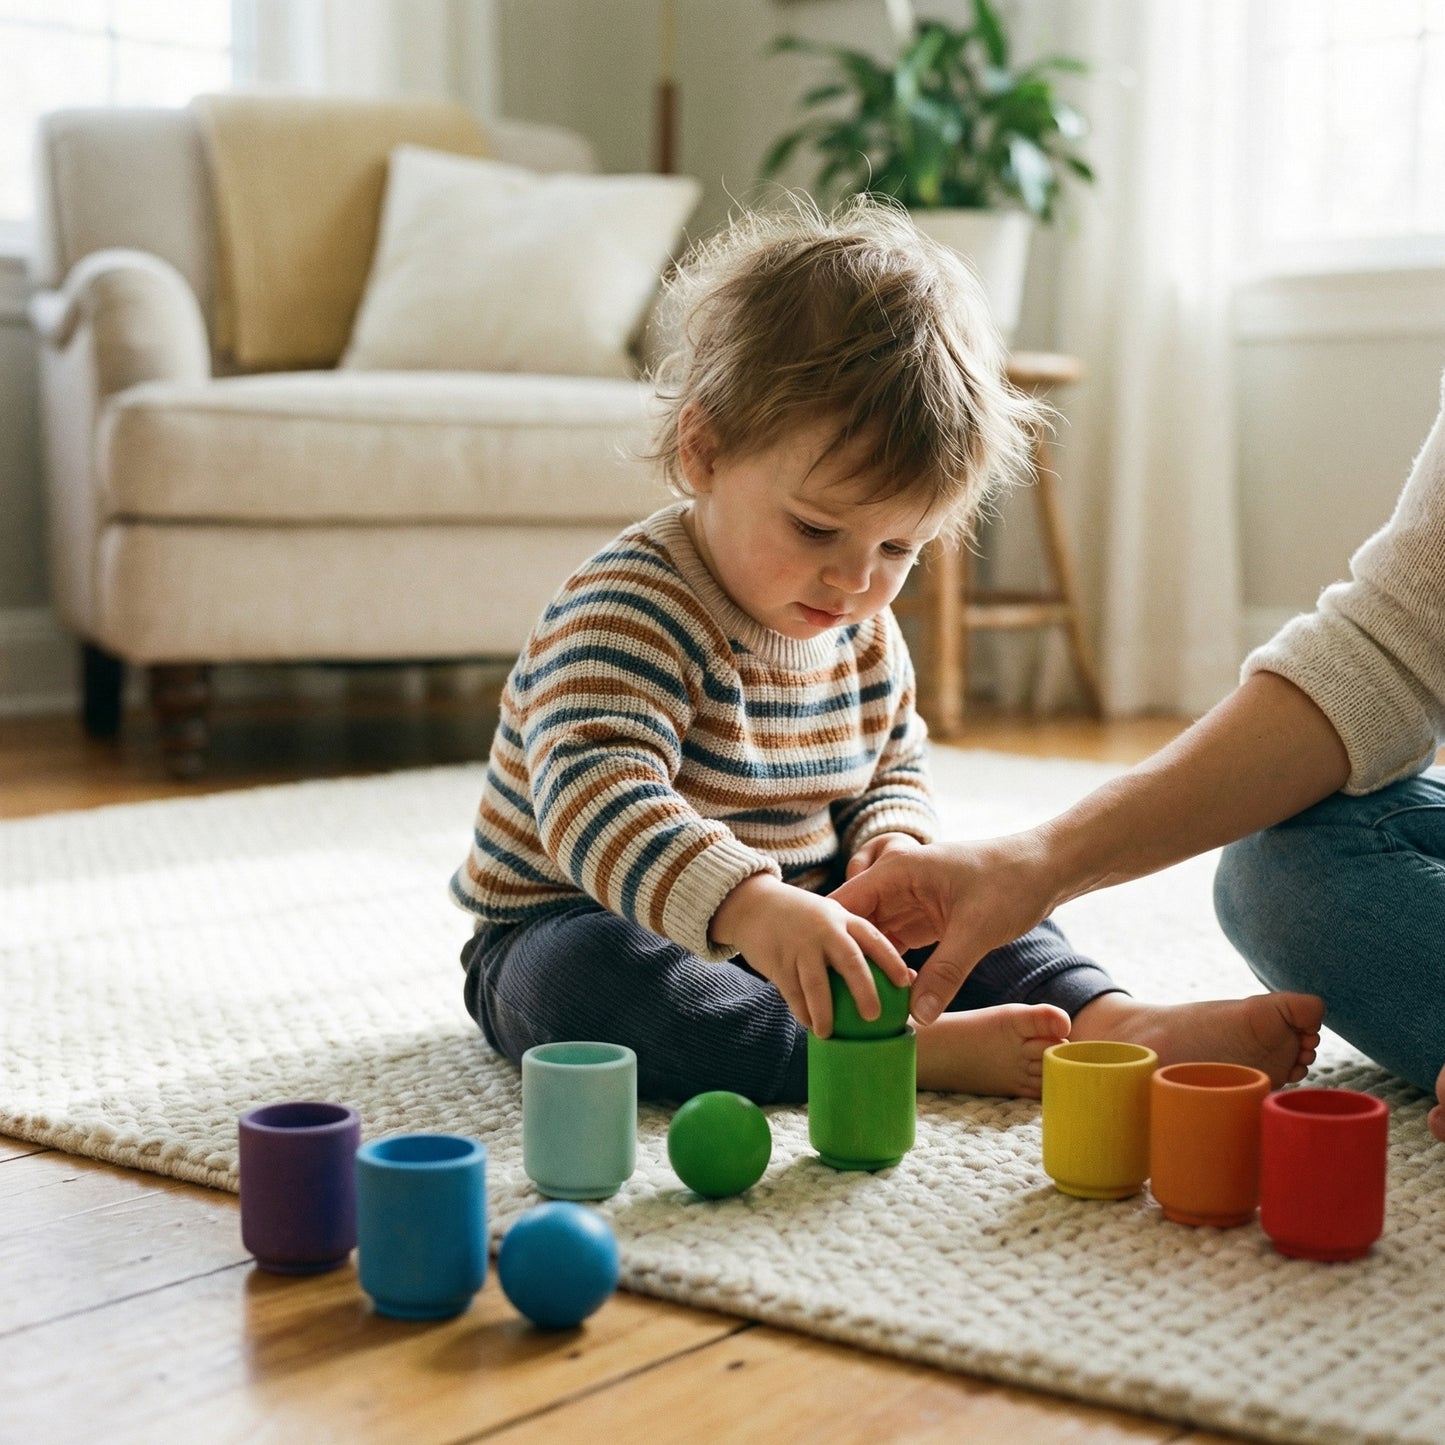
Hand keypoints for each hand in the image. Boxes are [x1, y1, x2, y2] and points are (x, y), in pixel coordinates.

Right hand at [710, 872, 910, 1036]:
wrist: (753, 904)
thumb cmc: (804, 918)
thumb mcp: (832, 919)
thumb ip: (859, 942)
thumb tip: (907, 979)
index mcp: (842, 917)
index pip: (872, 938)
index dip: (890, 960)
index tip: (905, 983)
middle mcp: (824, 929)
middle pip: (850, 961)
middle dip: (863, 989)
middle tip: (873, 1016)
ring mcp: (800, 944)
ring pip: (816, 983)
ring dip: (824, 1011)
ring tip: (829, 1033)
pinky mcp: (778, 959)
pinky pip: (792, 991)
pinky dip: (801, 1010)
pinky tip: (808, 1024)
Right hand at [829, 832, 1058, 1025]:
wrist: (1047, 869)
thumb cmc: (1011, 884)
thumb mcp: (976, 930)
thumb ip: (945, 973)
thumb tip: (917, 1017)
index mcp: (898, 871)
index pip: (846, 903)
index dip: (829, 937)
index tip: (816, 974)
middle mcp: (898, 884)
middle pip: (856, 924)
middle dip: (845, 958)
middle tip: (830, 1000)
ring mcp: (912, 902)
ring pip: (876, 938)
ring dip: (868, 967)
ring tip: (852, 1006)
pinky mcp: (928, 919)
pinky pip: (898, 946)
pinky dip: (891, 969)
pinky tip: (886, 998)